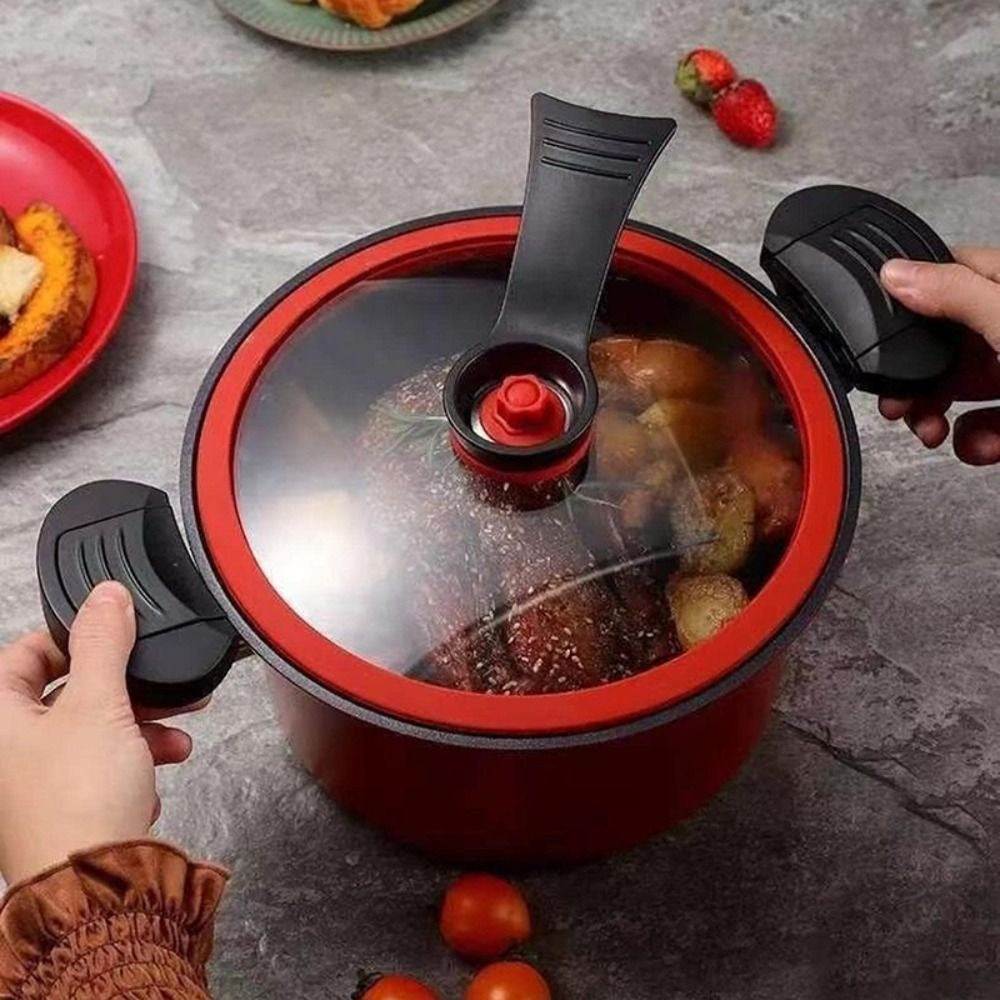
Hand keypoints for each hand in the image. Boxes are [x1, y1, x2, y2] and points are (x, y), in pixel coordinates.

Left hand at [0, 582, 201, 885]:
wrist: (98, 885)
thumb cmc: (78, 801)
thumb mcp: (98, 704)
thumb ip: (103, 642)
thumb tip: (106, 595)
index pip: (26, 654)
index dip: (73, 638)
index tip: (114, 635)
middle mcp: (9, 751)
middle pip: (67, 692)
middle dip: (124, 686)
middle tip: (156, 678)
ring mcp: (35, 784)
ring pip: (92, 729)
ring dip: (140, 722)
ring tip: (178, 727)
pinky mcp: (66, 809)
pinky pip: (103, 765)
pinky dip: (136, 757)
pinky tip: (166, 762)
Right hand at [879, 247, 999, 463]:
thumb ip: (956, 296)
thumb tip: (895, 272)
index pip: (950, 272)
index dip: (909, 296)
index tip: (882, 329)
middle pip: (943, 341)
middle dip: (916, 376)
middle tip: (898, 400)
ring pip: (958, 386)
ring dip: (935, 415)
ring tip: (932, 432)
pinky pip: (983, 424)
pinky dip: (974, 441)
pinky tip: (982, 446)